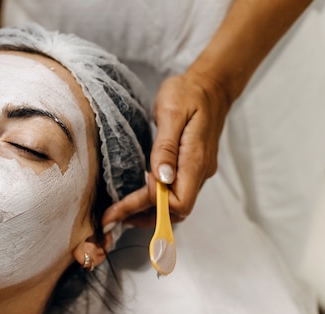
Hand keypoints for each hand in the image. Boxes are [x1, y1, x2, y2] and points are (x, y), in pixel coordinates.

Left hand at [102, 69, 230, 228]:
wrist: (211, 84)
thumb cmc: (188, 93)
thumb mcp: (171, 113)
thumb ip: (165, 147)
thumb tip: (161, 178)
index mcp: (195, 160)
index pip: (177, 202)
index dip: (150, 206)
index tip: (123, 203)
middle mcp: (200, 171)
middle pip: (177, 211)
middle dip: (145, 217)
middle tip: (113, 217)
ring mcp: (199, 171)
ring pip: (177, 206)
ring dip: (150, 213)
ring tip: (122, 213)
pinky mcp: (193, 167)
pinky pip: (177, 192)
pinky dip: (157, 201)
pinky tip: (140, 196)